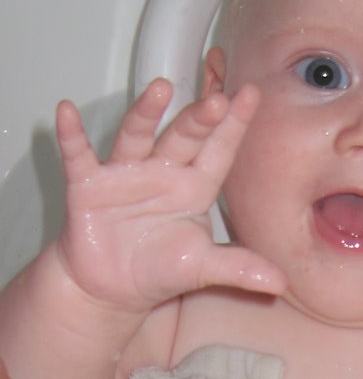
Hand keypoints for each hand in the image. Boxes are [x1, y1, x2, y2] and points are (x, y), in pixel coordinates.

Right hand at [55, 80, 285, 311]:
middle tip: (216, 100)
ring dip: (147, 113)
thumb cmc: (159, 268)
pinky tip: (66, 112)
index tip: (251, 94)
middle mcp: (163, 171)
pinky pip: (79, 156)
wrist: (111, 289)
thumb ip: (239, 269)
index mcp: (195, 186)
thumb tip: (280, 282)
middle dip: (199, 119)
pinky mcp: (88, 185)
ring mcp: (125, 174)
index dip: (235, 124)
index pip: (219, 150)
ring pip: (138, 136)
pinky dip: (71, 136)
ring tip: (160, 89)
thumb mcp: (202, 268)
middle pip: (183, 137)